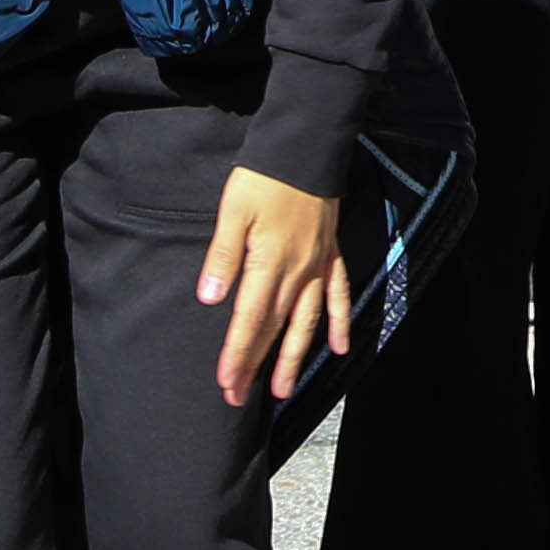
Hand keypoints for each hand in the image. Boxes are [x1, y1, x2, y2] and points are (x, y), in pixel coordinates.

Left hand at [195, 168, 347, 403]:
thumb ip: (223, 257)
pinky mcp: (331, 254)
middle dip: (257, 366)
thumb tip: (210, 299)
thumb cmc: (263, 178)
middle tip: (240, 399)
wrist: (305, 150)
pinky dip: (340, 321)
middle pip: (274, 328)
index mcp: (268, 263)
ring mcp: (317, 265)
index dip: (237, 355)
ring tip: (285, 389)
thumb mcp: (233, 212)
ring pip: (307, 321)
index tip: (226, 384)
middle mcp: (296, 272)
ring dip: (295, 356)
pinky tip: (339, 346)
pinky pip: (338, 294)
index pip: (249, 320)